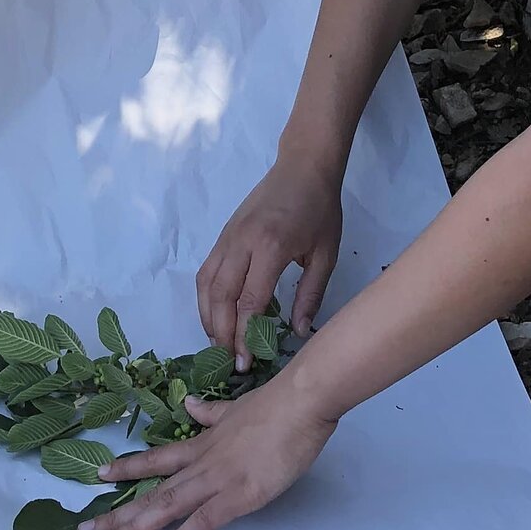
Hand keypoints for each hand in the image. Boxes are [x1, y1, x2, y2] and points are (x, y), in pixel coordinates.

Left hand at [81, 377, 339, 529]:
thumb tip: (189, 404)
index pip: (157, 459)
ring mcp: (216, 481)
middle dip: (118, 513)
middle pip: (152, 492)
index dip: (128, 468)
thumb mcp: (234, 408)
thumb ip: (210, 413)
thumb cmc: (274, 406)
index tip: (99, 475)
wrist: (299, 403)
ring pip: (167, 507)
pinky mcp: (237, 497)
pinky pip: (202, 523)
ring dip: (136, 529)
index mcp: (202, 444)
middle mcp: (200, 464)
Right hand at [200, 155, 342, 366]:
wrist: (303, 167)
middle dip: (221, 333)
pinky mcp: (222, 235)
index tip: (246, 362)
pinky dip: (206, 298)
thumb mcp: (325, 254)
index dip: (244, 336)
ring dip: (208, 318)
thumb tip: (297, 333)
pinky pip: (206, 271)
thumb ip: (310, 295)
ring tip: (219, 344)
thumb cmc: (320, 210)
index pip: (249, 301)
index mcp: (270, 247)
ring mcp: (227, 237)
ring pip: (205, 284)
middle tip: (230, 361)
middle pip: (220, 296)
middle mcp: (241, 243)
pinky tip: (215, 315)